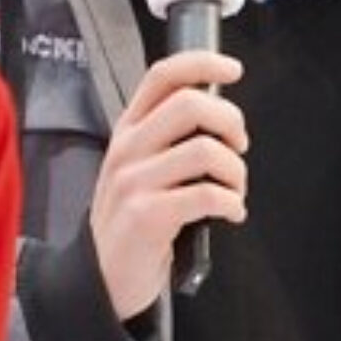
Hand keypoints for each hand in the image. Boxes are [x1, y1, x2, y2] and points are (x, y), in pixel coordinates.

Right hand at [91, 51, 246, 320]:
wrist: (102, 277)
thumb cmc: (132, 220)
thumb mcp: (139, 168)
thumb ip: (169, 138)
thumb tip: (221, 118)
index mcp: (128, 130)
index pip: (162, 76)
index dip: (202, 63)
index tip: (233, 70)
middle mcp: (128, 149)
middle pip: (190, 104)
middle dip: (231, 122)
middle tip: (238, 147)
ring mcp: (134, 182)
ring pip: (206, 150)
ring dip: (236, 171)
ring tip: (234, 190)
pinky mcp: (148, 216)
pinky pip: (207, 195)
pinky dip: (232, 204)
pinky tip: (231, 213)